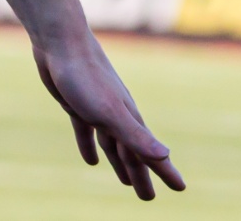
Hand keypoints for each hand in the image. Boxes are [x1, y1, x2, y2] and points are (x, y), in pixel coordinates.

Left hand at [34, 39, 184, 199]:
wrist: (60, 41)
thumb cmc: (86, 77)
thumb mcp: (110, 112)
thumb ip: (136, 135)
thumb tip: (165, 156)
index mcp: (128, 120)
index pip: (151, 153)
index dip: (165, 172)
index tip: (180, 188)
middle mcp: (117, 116)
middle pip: (131, 153)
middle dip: (141, 174)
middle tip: (148, 197)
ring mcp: (97, 109)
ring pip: (111, 144)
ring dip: (119, 163)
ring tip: (126, 183)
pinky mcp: (76, 104)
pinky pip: (86, 131)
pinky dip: (89, 146)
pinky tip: (90, 161)